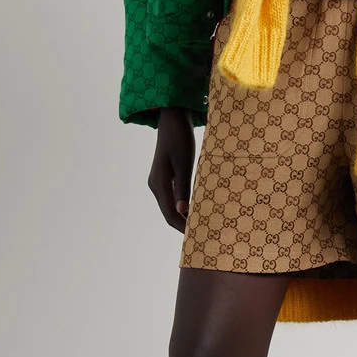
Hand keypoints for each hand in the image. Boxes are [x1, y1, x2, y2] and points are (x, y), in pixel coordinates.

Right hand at [148, 107, 195, 231]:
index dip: (182, 228)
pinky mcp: (163, 177)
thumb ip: (183, 188)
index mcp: (159, 183)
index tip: (197, 237)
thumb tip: (183, 212)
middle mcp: (155, 185)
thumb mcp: (184, 163)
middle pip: (168, 213)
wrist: (172, 119)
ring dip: (182, 217)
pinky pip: (171, 198)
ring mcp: (158, 182)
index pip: (170, 214)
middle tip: (201, 236)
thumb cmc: (180, 138)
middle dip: (182, 226)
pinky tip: (193, 208)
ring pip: (169, 207)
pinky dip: (181, 207)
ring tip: (199, 225)